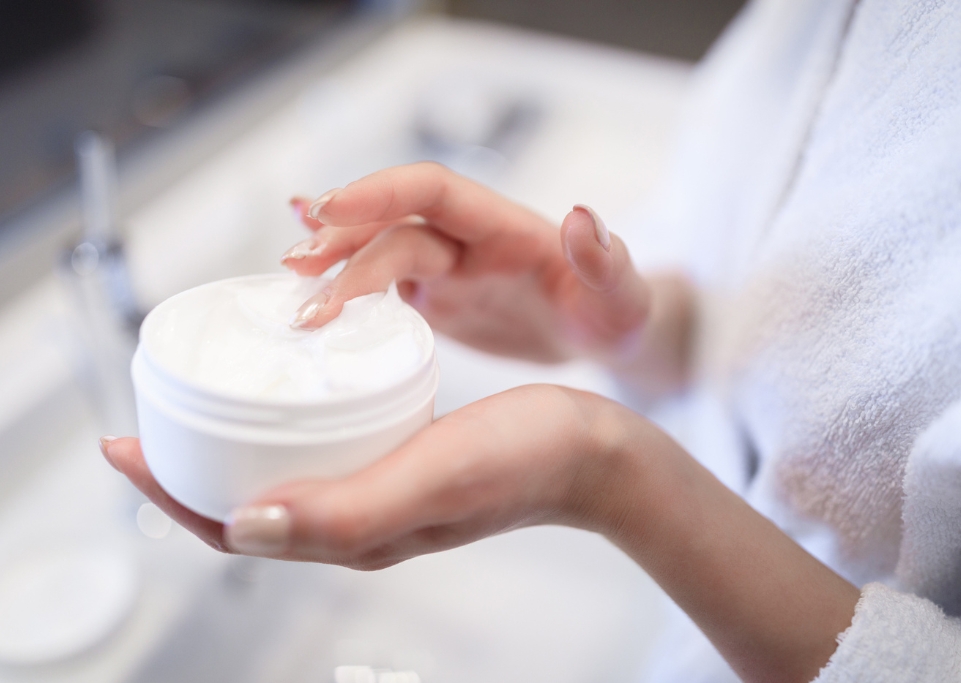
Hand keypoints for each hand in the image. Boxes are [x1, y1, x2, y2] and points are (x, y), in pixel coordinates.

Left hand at [101, 385, 620, 566]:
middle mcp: (359, 518)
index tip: (123, 448)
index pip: (236, 528)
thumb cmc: (524, 461)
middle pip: (246, 505)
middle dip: (186, 471)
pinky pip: (323, 450)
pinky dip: (284, 426)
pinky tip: (286, 394)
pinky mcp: (400, 459)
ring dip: (229, 447)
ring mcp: (380, 489)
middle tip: (146, 420)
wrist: (592, 448)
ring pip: (281, 476)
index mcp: (355, 533)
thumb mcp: (429, 478)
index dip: (171, 495)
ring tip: (199, 402)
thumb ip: (341, 509)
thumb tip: (241, 527)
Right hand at [284, 163, 693, 389]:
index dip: (380, 193)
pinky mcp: (434, 296)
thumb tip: (581, 217)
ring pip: (376, 251)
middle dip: (341, 237)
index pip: (433, 191)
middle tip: (295, 268)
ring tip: (288, 282)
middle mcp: (466, 239)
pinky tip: (306, 280)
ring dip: (332, 262)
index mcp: (504, 226)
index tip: (330, 209)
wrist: (598, 336)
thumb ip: (604, 260)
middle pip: (391, 223)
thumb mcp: (622, 297)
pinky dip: (342, 278)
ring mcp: (446, 267)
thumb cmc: (614, 314)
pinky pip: (380, 281)